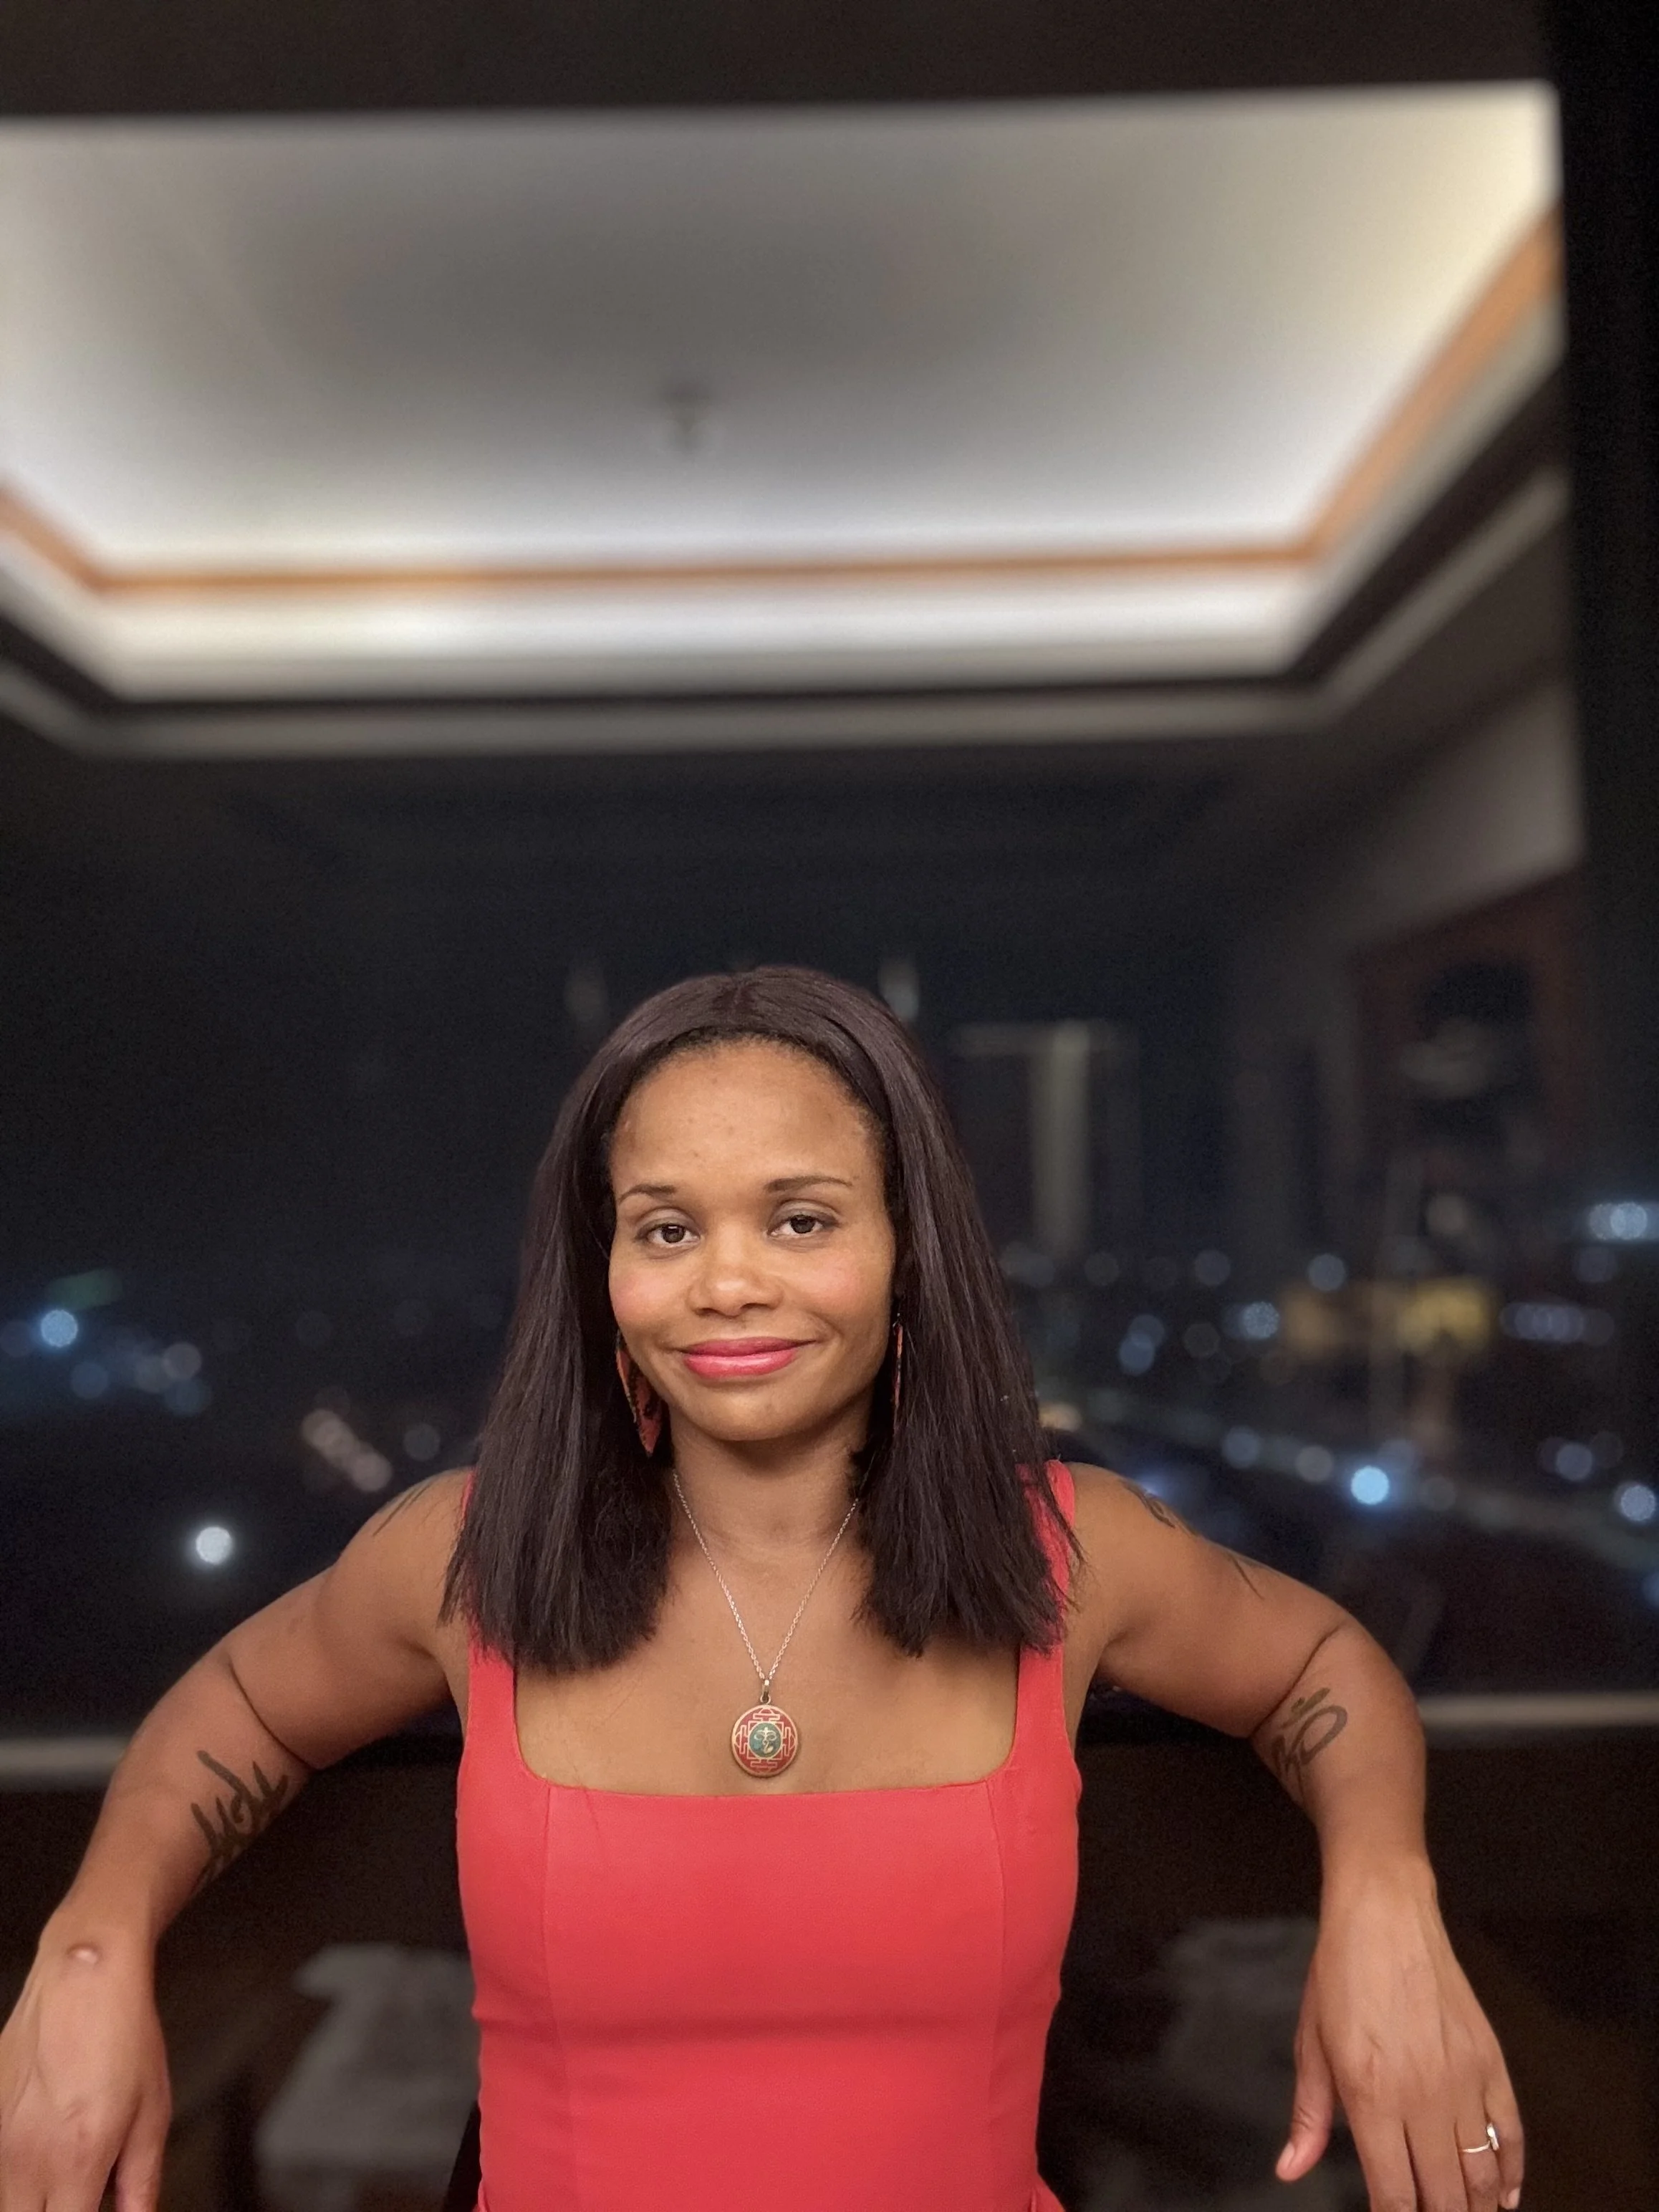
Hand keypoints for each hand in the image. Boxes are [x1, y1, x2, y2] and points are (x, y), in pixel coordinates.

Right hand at [0, 1925, 170, 2211]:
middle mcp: (25, 2159)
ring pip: (8, 2202)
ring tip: (73, 2161)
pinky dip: (21, 2171)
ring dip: (39, 2198)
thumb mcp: (152, 2114)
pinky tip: (52, 2138)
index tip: (97, 2207)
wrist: (82, 1973)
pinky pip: (0, 2166)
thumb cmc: (125, 2037)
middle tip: (83, 2193)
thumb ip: (141, 2185)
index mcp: (76, 2162)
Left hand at [1276, 1864, 1522, 2210]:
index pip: (1395, 2196)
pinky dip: (1511, 2174)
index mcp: (1372, 2097)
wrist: (1384, 1910)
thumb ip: (1308, 2115)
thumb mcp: (1311, 2041)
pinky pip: (1512, 2134)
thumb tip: (1290, 2169)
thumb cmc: (1340, 1972)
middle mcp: (1424, 2097)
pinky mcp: (1490, 2060)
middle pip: (1444, 2197)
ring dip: (1475, 2208)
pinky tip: (1502, 2196)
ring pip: (1482, 2175)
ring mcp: (1464, 2080)